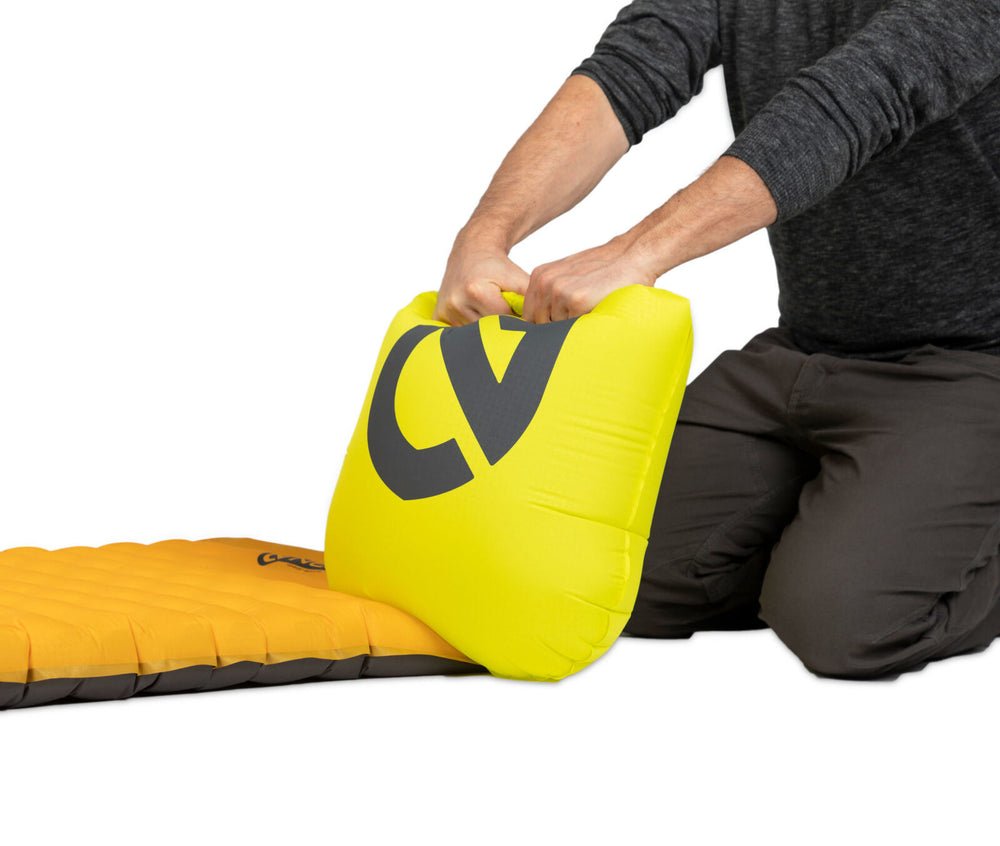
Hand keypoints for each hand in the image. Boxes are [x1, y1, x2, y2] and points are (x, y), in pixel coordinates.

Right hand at [433, 236, 530, 326]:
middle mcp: (457, 301)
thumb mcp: (518, 278)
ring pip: (474, 335)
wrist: (471, 251)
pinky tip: (478, 320)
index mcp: (476, 291)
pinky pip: (460, 333)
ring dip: (486, 331)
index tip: (523, 321)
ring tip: (493, 319)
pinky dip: (471, 331)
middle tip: (511, 322)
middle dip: (502, 328)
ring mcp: (445, 310)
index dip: (516, 322)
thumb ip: (531, 300)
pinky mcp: (438, 316)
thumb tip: (541, 327)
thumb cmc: (497, 266)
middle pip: (488, 330)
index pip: (503, 320)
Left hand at [522, 235, 655, 323]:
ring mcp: (559, 292)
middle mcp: (545, 283)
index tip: (555, 330)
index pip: (528, 316)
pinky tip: (597, 313)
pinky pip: (573, 328)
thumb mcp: (568, 277)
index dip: (541, 326)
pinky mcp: (576, 301)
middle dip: (554, 331)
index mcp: (539, 277)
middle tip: (577, 323)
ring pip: (556, 329)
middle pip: (539, 325)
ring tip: (589, 314)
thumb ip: (550, 296)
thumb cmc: (603, 272)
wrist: (631, 257)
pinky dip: (584, 328)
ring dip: (570, 330)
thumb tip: (537, 327)